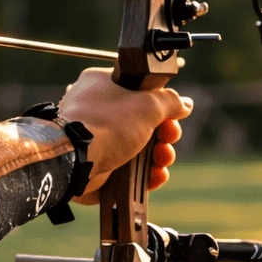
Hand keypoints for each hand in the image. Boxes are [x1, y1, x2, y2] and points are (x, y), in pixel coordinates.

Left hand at [57, 67, 191, 203]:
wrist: (76, 160)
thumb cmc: (106, 125)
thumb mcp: (148, 105)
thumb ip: (170, 102)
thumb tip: (185, 104)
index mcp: (103, 85)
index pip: (139, 91)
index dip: (161, 105)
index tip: (172, 116)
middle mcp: (98, 110)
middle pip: (143, 122)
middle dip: (164, 135)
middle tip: (168, 140)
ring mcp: (97, 140)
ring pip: (139, 149)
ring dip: (158, 157)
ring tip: (162, 162)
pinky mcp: (99, 166)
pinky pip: (129, 170)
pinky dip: (145, 175)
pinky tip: (155, 176)